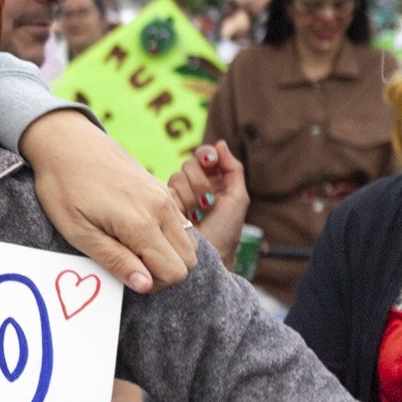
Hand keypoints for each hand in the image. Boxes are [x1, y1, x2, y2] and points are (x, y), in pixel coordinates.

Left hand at [23, 110, 196, 292]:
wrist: (66, 141)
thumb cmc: (64, 187)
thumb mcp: (78, 232)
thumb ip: (115, 260)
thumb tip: (145, 285)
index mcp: (142, 222)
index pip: (175, 272)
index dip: (154, 285)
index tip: (127, 275)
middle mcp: (161, 208)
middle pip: (188, 260)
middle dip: (165, 272)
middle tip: (129, 265)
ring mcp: (164, 195)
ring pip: (188, 241)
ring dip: (167, 254)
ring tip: (130, 248)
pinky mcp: (160, 188)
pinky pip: (179, 222)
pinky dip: (166, 236)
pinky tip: (134, 230)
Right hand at [168, 143, 250, 263]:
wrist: (206, 257)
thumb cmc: (225, 231)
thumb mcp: (238, 198)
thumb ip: (233, 168)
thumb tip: (220, 143)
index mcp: (214, 180)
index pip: (204, 156)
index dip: (206, 155)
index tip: (211, 162)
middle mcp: (195, 185)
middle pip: (189, 164)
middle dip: (201, 182)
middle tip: (207, 203)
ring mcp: (178, 195)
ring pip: (177, 177)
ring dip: (191, 196)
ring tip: (197, 215)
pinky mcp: (163, 205)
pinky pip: (166, 191)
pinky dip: (179, 203)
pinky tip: (186, 218)